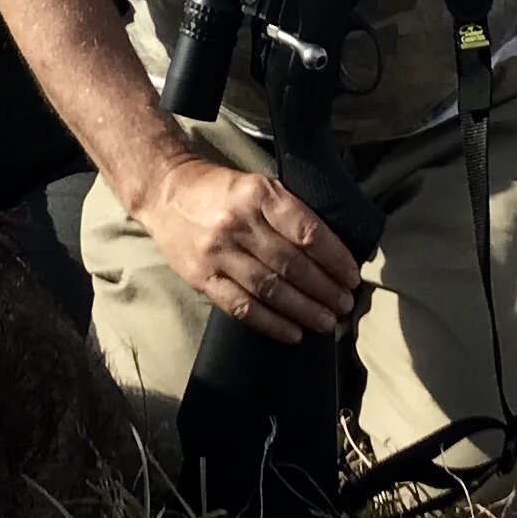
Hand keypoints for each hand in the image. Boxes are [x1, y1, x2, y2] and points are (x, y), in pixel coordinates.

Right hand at [127, 151, 360, 343]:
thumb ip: (288, 213)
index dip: (334, 258)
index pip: (306, 231)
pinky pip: (241, 306)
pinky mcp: (202, 278)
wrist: (164, 191)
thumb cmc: (220, 189)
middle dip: (324, 289)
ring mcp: (218, 253)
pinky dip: (270, 323)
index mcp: (258, 195)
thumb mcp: (258, 184)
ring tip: (327, 321)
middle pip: (291, 264)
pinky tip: (293, 333)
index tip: (352, 276)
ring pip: (269, 288)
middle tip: (346, 305)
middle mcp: (238, 223)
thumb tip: (330, 250)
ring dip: (303, 310)